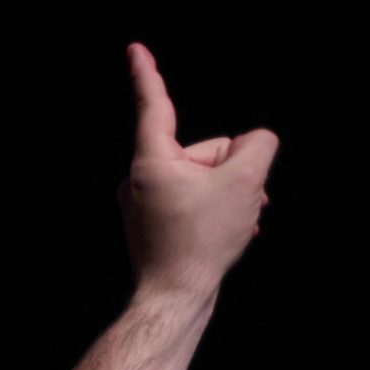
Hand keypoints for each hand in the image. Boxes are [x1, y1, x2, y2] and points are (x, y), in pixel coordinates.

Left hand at [121, 43, 276, 299]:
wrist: (175, 299)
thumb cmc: (200, 241)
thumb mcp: (245, 180)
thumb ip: (257, 144)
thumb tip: (250, 144)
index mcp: (150, 161)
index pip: (154, 105)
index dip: (147, 73)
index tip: (134, 48)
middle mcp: (138, 180)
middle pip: (202, 151)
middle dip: (231, 170)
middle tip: (237, 203)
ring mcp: (143, 204)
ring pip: (204, 179)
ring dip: (230, 194)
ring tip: (236, 221)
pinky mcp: (153, 224)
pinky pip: (194, 202)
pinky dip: (217, 211)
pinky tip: (231, 231)